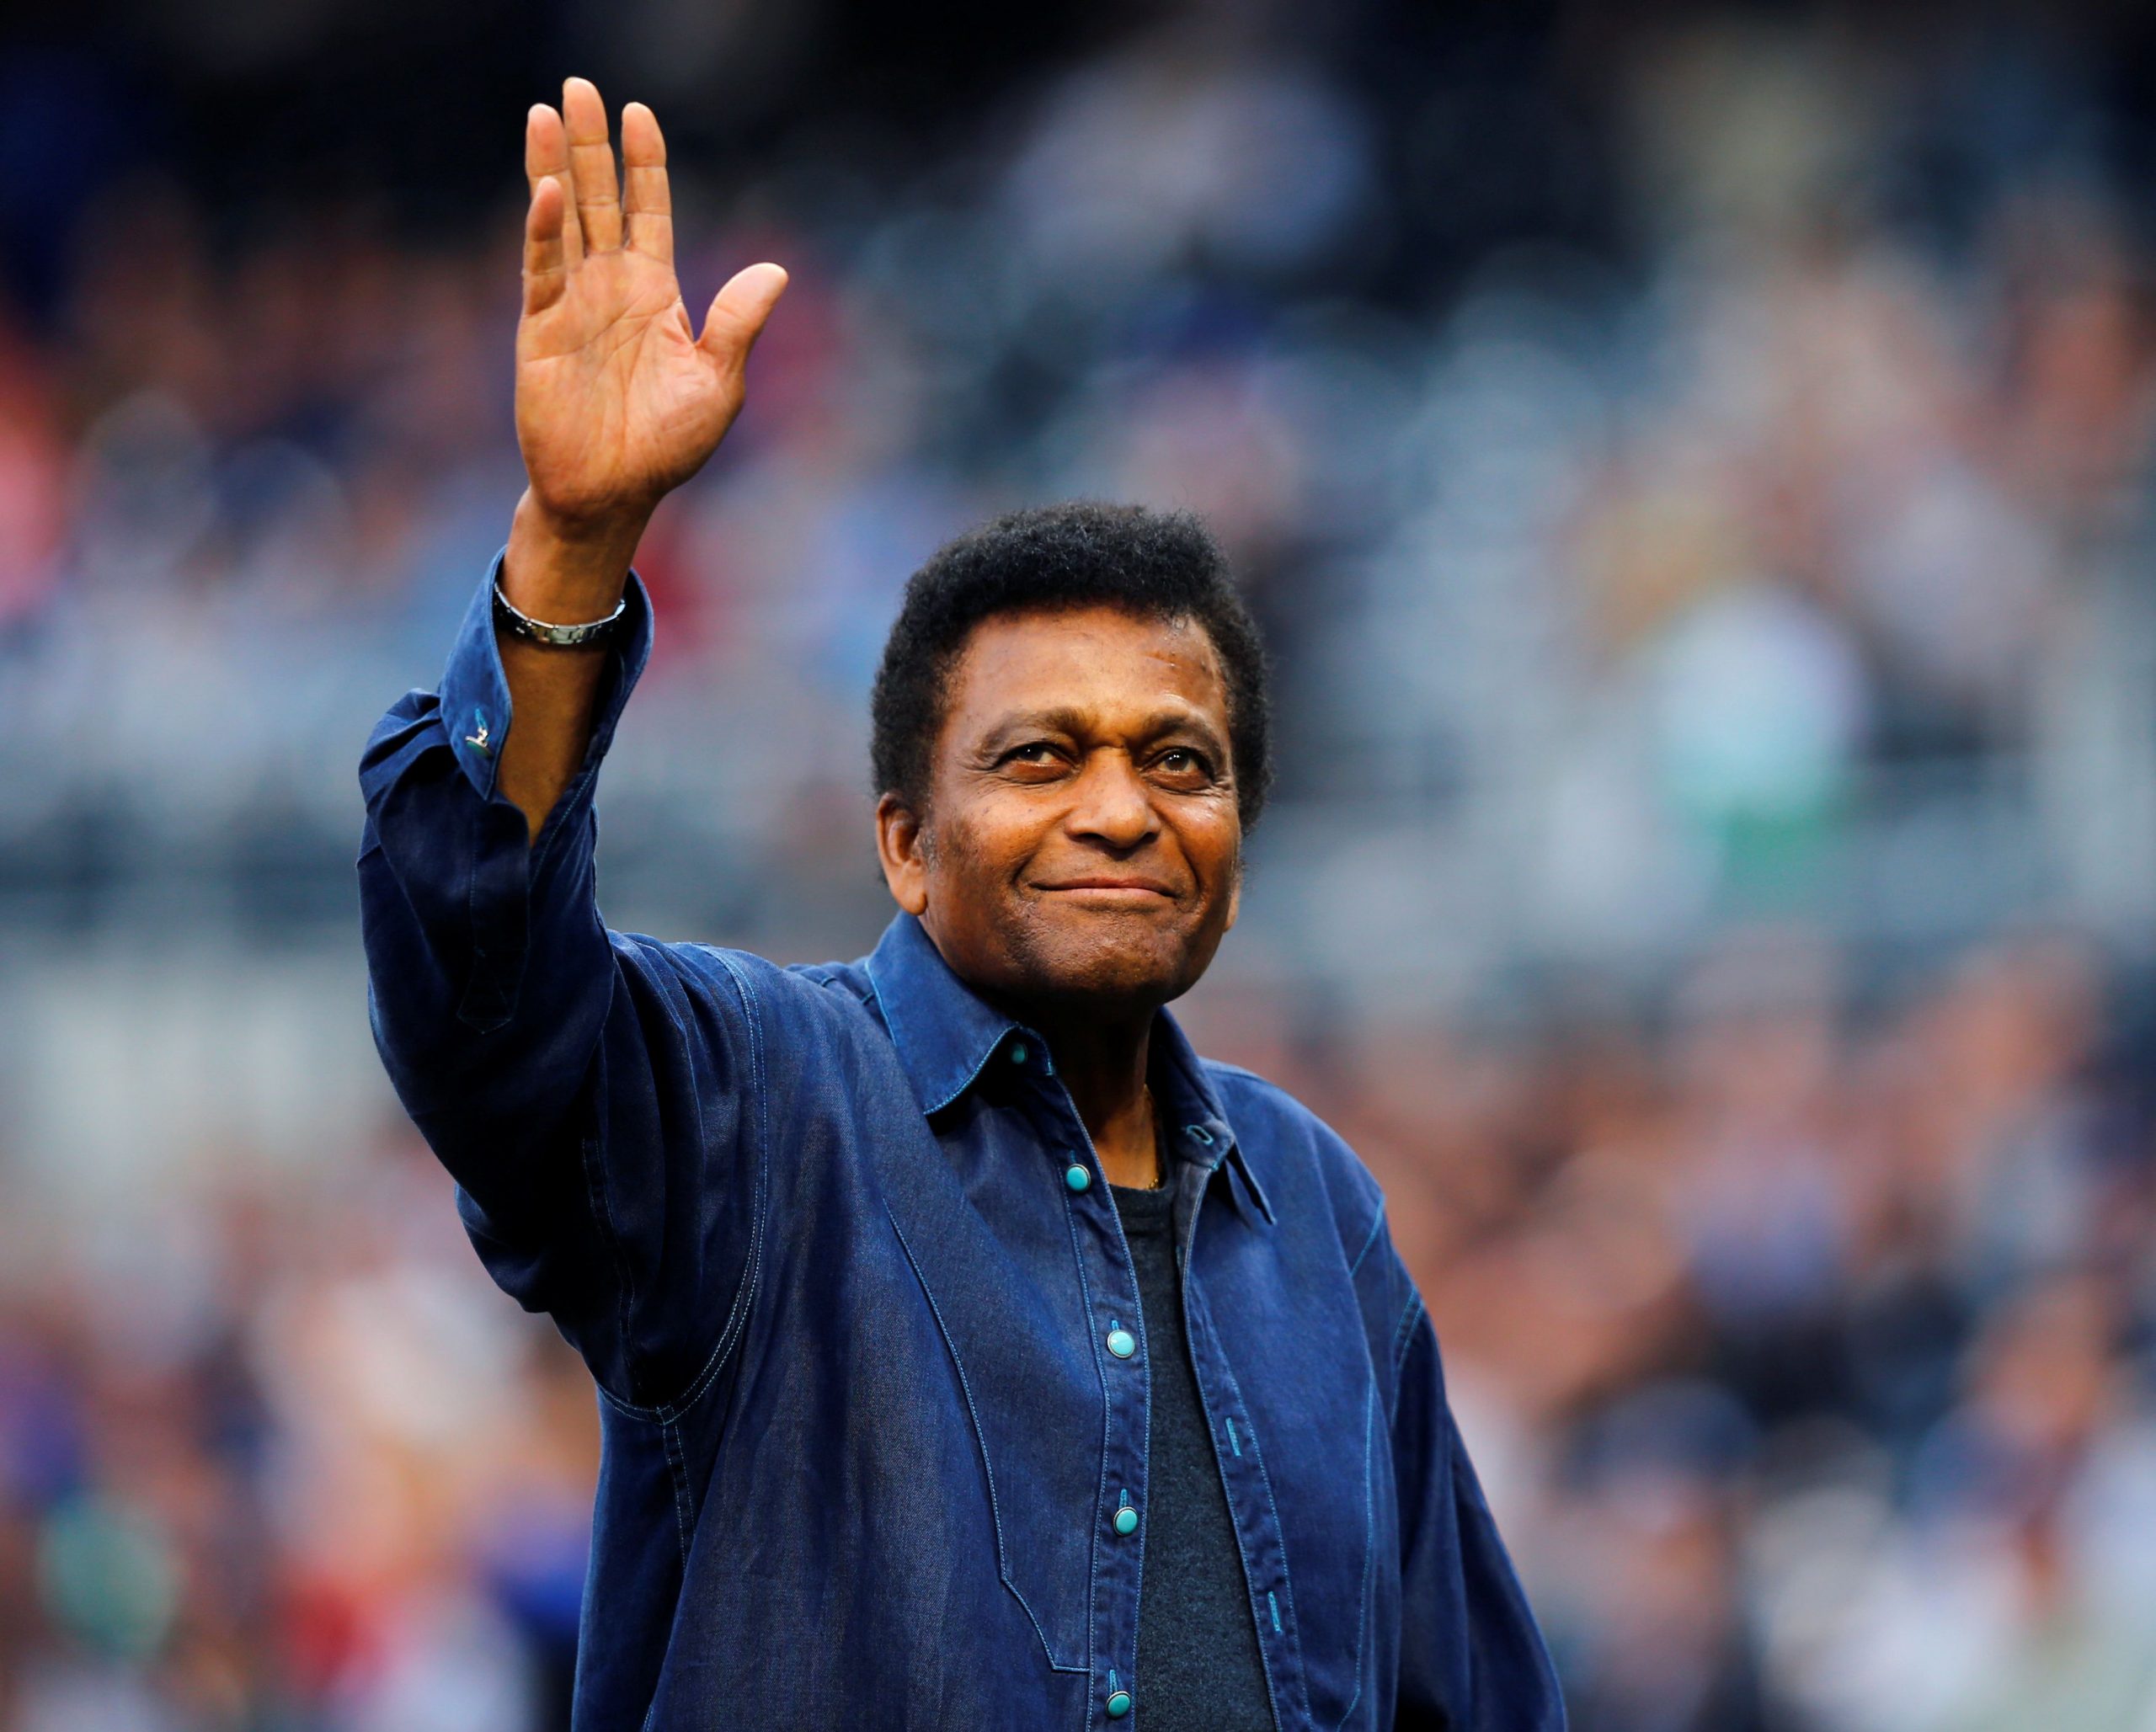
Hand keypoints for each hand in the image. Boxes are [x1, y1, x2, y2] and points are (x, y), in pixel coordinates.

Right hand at [515, 79, 786, 545]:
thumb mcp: (717, 384)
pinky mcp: (543, 330)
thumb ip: (738, 326)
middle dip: (592, 144)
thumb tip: (775, 272)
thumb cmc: (666, 447)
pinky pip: (542, 270)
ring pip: (562, 221)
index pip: (649, 211)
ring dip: (554, 167)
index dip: (644, 164)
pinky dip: (543, 231)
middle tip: (579, 86)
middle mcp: (609, 287)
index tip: (640, 113)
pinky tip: (548, 190)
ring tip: (547, 112)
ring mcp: (572, 304)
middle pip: (600, 200)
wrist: (614, 495)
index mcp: (655, 293)